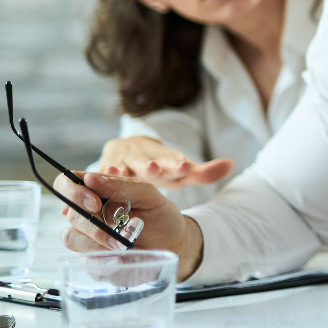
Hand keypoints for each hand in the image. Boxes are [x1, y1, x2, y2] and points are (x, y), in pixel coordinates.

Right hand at [56, 170, 204, 279]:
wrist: (173, 243)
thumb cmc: (159, 215)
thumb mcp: (148, 195)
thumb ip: (120, 186)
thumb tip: (89, 179)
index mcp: (96, 193)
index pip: (65, 184)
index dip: (73, 192)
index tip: (96, 203)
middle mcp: (86, 215)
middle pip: (72, 215)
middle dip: (96, 223)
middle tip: (122, 228)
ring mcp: (87, 239)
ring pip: (72, 239)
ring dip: (99, 242)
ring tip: (125, 245)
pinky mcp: (93, 261)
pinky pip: (85, 263)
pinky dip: (103, 261)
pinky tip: (120, 260)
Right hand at [99, 135, 232, 187]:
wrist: (129, 150)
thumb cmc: (159, 166)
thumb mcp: (179, 172)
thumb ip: (203, 173)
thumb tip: (230, 164)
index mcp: (165, 159)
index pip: (173, 161)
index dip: (178, 163)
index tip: (185, 166)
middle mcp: (144, 157)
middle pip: (147, 161)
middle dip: (150, 165)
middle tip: (154, 169)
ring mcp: (123, 160)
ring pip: (122, 165)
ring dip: (121, 170)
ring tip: (120, 173)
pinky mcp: (105, 164)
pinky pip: (101, 170)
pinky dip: (99, 173)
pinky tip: (97, 177)